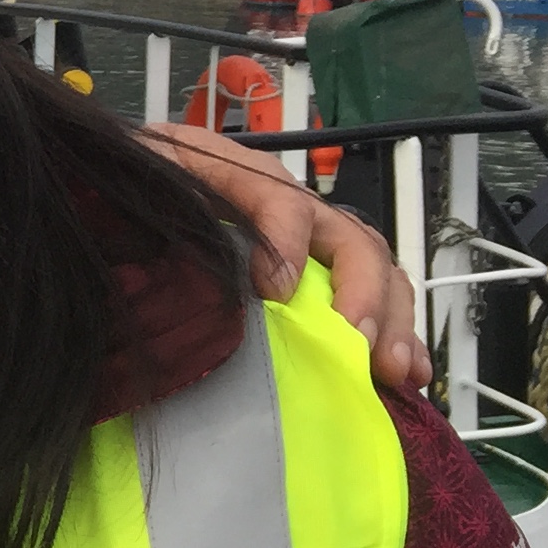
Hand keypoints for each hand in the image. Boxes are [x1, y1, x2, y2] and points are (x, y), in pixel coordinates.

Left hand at [142, 123, 431, 388]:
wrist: (140, 179)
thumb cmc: (151, 181)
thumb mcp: (159, 173)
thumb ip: (182, 204)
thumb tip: (229, 267)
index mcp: (249, 179)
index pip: (279, 202)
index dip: (284, 244)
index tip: (276, 289)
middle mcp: (296, 209)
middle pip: (351, 243)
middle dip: (363, 294)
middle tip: (357, 339)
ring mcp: (316, 242)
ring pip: (375, 272)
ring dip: (391, 320)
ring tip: (394, 367)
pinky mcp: (321, 274)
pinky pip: (375, 298)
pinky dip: (397, 335)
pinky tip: (407, 374)